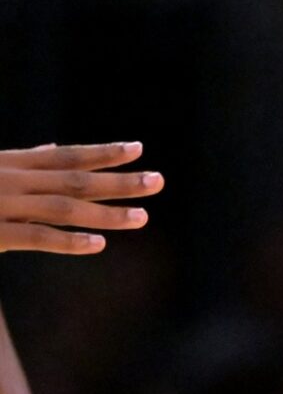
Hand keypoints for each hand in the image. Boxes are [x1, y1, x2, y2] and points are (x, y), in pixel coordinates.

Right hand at [0, 142, 161, 255]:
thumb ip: (23, 163)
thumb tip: (53, 149)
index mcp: (12, 164)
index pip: (67, 157)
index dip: (103, 154)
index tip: (137, 149)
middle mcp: (12, 180)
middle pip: (75, 179)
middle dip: (119, 181)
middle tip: (158, 181)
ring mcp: (3, 204)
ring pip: (64, 208)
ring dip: (106, 213)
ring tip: (142, 217)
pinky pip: (37, 236)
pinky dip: (69, 240)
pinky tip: (100, 244)